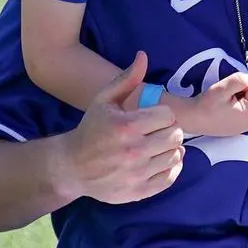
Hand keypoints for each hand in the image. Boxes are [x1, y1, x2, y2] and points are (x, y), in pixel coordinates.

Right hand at [52, 52, 184, 203]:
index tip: (153, 117)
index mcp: (126, 126)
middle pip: (175, 136)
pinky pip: (170, 178)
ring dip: (170, 149)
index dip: (163, 114)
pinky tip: (159, 160)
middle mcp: (133, 151)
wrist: (72, 166)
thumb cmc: (91, 129)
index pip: (168, 116)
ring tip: (158, 146)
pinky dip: (170, 168)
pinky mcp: (139, 191)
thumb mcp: (104, 100)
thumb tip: (143, 56)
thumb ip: (126, 79)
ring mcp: (137, 174)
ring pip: (176, 156)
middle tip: (157, 131)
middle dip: (169, 130)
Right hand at [178, 71, 247, 136]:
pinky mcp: (240, 126)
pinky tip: (224, 108)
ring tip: (224, 102)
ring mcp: (245, 126)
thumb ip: (240, 80)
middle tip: (226, 96)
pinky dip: (236, 105)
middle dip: (242, 91)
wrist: (192, 119)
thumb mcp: (223, 88)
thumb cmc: (205, 105)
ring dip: (239, 97)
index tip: (229, 91)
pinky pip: (244, 109)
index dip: (243, 85)